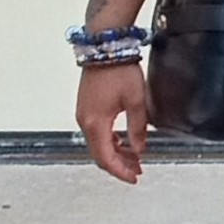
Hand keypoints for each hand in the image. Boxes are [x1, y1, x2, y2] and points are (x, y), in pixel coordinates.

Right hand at [76, 59, 150, 183]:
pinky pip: (96, 132)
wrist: (105, 45)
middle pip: (99, 154)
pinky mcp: (86, 107)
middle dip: (118, 165)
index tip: (134, 178)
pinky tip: (123, 142)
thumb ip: (138, 128)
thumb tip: (140, 149)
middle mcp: (84, 121)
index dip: (120, 171)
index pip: (106, 158)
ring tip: (134, 158)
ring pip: (97, 143)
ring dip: (115, 153)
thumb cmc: (119, 70)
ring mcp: (83, 114)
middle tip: (137, 170)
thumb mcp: (136, 101)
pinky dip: (109, 141)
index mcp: (95, 123)